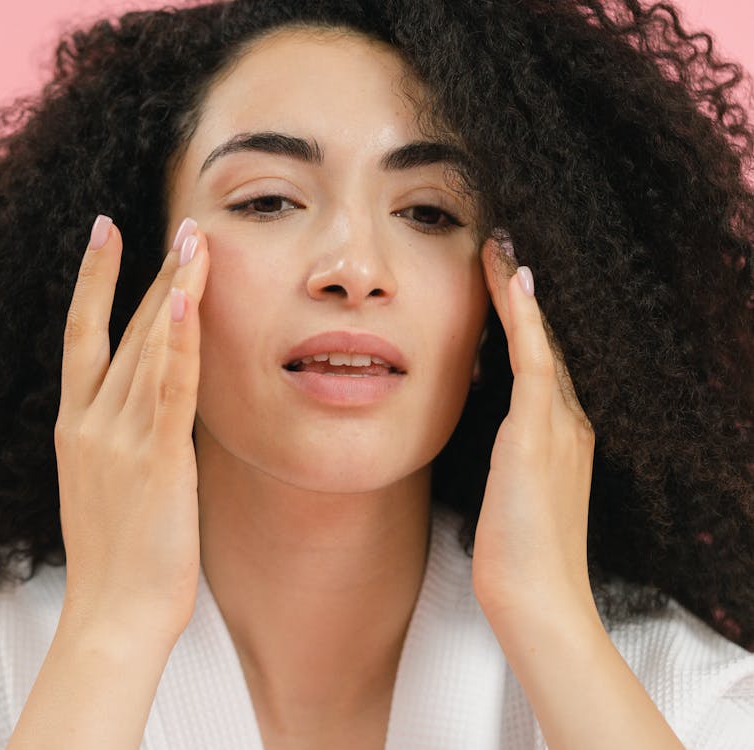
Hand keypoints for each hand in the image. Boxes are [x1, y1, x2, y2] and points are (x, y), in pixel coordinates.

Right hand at [54, 215, 209, 644]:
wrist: (112, 615)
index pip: (81, 335)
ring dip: (174, 287)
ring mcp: (118, 437)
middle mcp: (89, 421)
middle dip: (149, 271)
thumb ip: (121, 441)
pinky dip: (178, 341)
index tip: (105, 231)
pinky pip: (168, 388)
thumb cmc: (115, 561)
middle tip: (181, 223)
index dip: (92, 279)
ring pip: (148, 346)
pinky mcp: (155, 459)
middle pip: (120, 328)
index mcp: (74, 427)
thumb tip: (151, 412)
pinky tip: (187, 298)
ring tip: (196, 238)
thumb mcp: (106, 488)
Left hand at [471, 233, 598, 627]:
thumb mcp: (504, 497)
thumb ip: (499, 461)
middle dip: (523, 293)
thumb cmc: (515, 558)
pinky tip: (513, 280)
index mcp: (560, 437)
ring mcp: (560, 426)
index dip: (523, 321)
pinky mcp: (540, 434)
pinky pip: (535, 361)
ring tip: (499, 245)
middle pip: (545, 342)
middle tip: (502, 243)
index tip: (502, 281)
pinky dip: (525, 319)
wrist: (537, 600)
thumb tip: (478, 442)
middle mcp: (569, 422)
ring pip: (540, 341)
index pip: (540, 364)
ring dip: (518, 292)